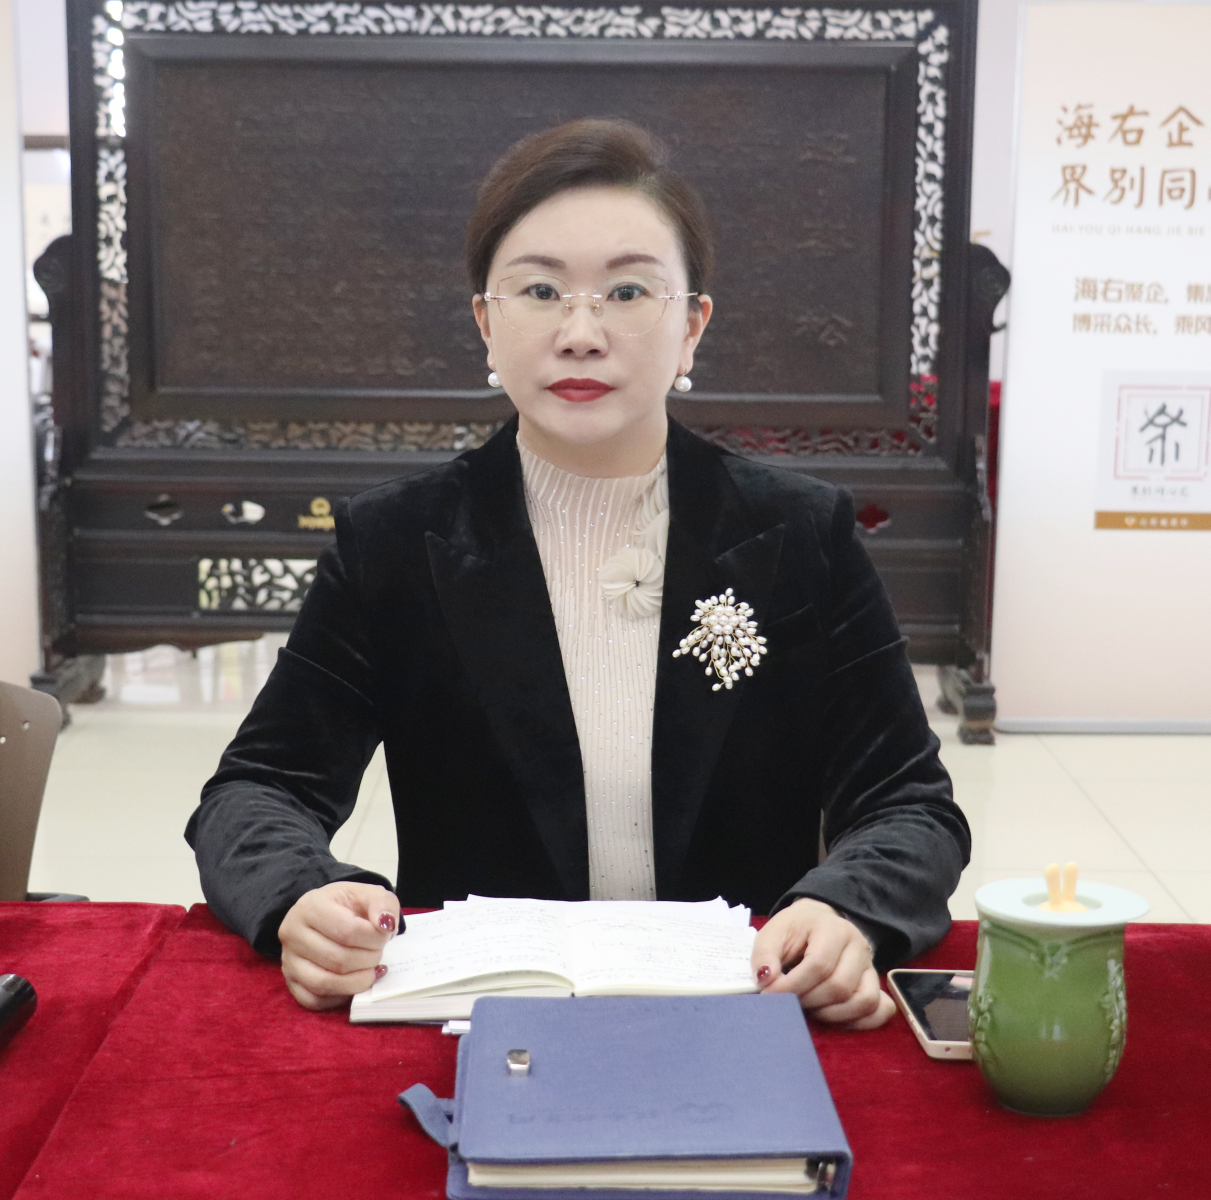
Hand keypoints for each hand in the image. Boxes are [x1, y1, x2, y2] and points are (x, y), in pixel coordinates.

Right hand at [278, 881, 400, 1010]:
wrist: (324, 915)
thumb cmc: (346, 905)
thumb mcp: (367, 893)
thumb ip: (383, 903)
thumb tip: (386, 925)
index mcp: (311, 906)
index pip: (347, 931)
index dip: (375, 939)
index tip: (386, 936)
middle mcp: (292, 933)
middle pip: (338, 960)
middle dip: (369, 960)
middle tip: (379, 952)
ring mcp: (288, 961)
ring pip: (324, 983)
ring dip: (357, 982)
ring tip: (371, 969)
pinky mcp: (290, 983)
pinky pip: (314, 1001)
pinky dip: (340, 997)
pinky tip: (355, 983)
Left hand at [751, 898, 895, 1029]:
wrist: (816, 922)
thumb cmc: (794, 930)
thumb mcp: (772, 933)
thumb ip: (765, 954)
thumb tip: (766, 979)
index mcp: (832, 928)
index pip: (819, 965)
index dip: (792, 986)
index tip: (770, 995)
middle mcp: (858, 946)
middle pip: (841, 986)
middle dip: (810, 1001)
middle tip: (790, 1002)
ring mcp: (871, 966)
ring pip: (864, 1001)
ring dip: (833, 1014)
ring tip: (810, 1008)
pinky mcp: (876, 983)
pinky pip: (881, 1009)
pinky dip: (860, 1021)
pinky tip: (836, 1018)